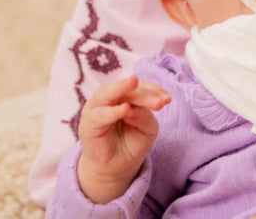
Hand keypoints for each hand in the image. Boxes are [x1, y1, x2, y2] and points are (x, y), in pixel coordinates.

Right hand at [77, 75, 170, 203]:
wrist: (115, 169)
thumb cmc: (131, 142)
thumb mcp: (146, 128)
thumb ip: (143, 115)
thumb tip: (132, 107)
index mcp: (125, 94)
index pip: (140, 86)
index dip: (154, 90)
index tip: (168, 100)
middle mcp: (109, 97)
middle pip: (127, 89)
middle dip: (145, 94)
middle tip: (160, 103)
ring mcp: (96, 109)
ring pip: (110, 94)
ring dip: (127, 93)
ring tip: (141, 97)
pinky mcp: (87, 125)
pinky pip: (99, 115)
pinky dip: (112, 111)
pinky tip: (125, 109)